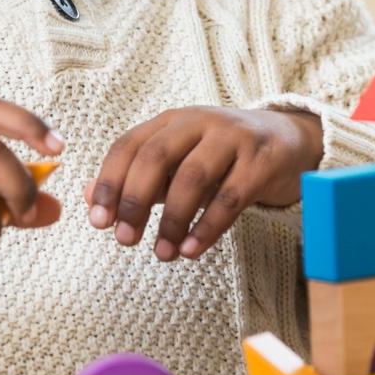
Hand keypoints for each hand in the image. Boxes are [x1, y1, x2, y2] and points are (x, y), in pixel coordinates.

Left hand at [87, 107, 322, 262]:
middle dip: (135, 201)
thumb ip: (138, 178)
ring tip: (162, 254)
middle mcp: (199, 121)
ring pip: (193, 177)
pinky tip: (193, 250)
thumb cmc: (223, 156)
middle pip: (156, 157)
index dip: (109, 182)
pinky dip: (208, 226)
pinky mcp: (262, 160)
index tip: (98, 221)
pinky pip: (231, 197)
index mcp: (172, 120)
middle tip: (124, 240)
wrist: (287, 140)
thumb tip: (87, 196)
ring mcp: (233, 137)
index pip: (129, 145)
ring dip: (173, 220)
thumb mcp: (179, 161)